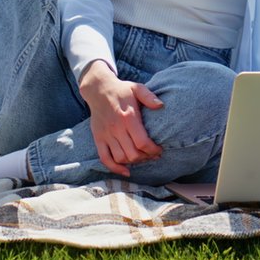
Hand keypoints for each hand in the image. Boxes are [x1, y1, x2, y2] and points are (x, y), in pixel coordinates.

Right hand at [78, 62, 164, 177]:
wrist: (98, 89)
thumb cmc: (121, 90)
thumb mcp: (137, 88)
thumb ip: (149, 96)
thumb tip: (161, 105)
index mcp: (128, 117)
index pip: (142, 142)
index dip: (153, 150)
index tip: (159, 150)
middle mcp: (116, 128)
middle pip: (133, 153)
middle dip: (146, 158)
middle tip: (153, 155)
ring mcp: (106, 135)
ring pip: (121, 158)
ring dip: (133, 162)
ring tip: (141, 157)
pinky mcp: (99, 139)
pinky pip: (105, 159)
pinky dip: (115, 168)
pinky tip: (126, 170)